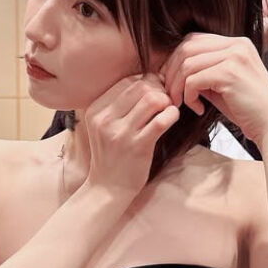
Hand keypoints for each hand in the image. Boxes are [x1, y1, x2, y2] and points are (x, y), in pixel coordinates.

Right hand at [84, 74, 179, 196]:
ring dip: (166, 101)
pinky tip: (172, 118)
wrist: (107, 188)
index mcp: (95, 110)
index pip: (126, 81)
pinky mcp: (137, 147)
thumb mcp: (104, 126)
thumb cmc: (111, 154)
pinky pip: (161, 121)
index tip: (156, 91)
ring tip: (168, 109)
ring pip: (152, 100)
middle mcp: (105, 119)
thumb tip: (150, 78)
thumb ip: (119, 104)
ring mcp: (120, 133)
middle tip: (166, 100)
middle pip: (141, 86)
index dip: (147, 81)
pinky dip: (172, 114)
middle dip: (159, 89)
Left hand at [159, 33, 267, 145]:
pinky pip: (193, 80)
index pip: (194, 40)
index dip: (176, 59)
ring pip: (187, 64)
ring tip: (182, 103)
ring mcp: (235, 56)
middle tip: (171, 94)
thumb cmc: (247, 109)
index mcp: (237, 43)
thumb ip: (204, 70)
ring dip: (178, 86)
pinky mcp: (230, 73)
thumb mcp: (223, 83)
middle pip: (187, 47)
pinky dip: (188, 96)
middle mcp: (237, 44)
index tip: (172, 81)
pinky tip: (198, 109)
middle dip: (172, 72)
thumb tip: (171, 68)